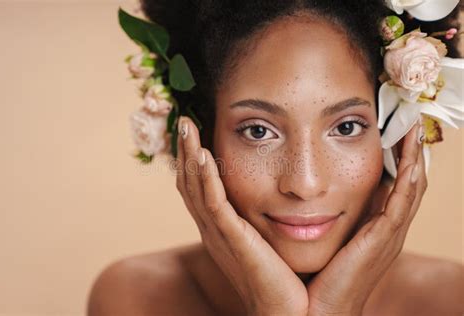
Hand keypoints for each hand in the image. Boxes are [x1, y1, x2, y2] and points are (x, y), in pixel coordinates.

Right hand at [175, 115, 307, 315]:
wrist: (290, 315)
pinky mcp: (232, 242)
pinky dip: (206, 179)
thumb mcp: (269, 241)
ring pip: (197, 188)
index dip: (195, 160)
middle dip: (186, 151)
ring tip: (187, 126)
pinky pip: (214, 205)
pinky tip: (204, 155)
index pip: (201, 188)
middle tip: (185, 121)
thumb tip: (282, 191)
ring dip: (190, 156)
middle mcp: (214, 230)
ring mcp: (220, 235)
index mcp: (222, 229)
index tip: (198, 131)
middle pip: (191, 183)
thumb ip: (266, 217)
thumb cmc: (285, 279)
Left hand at [306, 119, 427, 315]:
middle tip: (410, 119)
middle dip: (410, 151)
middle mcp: (386, 229)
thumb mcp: (323, 236)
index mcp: (373, 227)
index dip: (396, 157)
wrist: (313, 312)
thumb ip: (323, 213)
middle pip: (408, 182)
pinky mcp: (383, 240)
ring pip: (411, 188)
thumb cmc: (314, 274)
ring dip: (414, 157)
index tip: (391, 128)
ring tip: (413, 127)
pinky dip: (409, 178)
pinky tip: (409, 156)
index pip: (392, 184)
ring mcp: (388, 235)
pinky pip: (402, 202)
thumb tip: (308, 188)